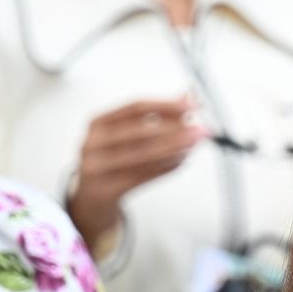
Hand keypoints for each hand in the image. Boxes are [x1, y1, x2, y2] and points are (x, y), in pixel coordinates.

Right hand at [68, 98, 208, 251]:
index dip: (166, 105)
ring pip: (143, 155)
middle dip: (175, 130)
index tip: (192, 105)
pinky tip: (183, 160)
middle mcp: (93, 142)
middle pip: (140, 132)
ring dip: (175, 149)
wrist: (92, 195)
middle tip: (200, 129)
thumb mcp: (128, 133)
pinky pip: (143, 176)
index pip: (136, 107)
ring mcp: (96, 166)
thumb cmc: (114, 158)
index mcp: (99, 122)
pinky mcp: (106, 188)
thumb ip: (158, 115)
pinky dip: (166, 167)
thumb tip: (188, 96)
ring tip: (195, 144)